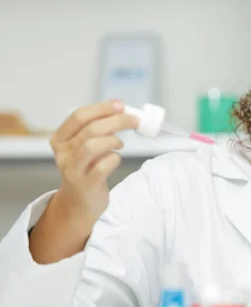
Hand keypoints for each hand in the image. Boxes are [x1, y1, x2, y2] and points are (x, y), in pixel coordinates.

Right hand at [48, 100, 138, 226]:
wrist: (80, 201)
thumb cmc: (88, 168)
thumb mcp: (86, 146)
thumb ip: (99, 130)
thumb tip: (123, 111)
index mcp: (60, 139)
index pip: (78, 116)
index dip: (101, 108)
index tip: (120, 105)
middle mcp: (63, 153)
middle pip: (90, 129)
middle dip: (117, 121)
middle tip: (134, 120)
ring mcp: (72, 169)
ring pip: (92, 145)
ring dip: (113, 140)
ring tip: (120, 144)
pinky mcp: (85, 184)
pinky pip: (103, 166)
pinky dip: (114, 159)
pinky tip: (115, 159)